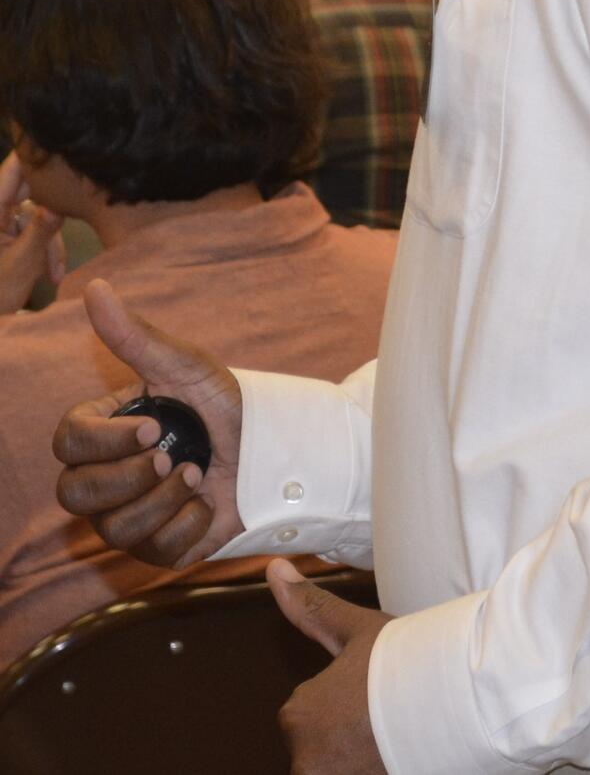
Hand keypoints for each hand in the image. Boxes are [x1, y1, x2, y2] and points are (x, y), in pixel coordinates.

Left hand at [0, 149, 63, 312]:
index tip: (64, 153)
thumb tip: (58, 205)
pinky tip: (51, 276)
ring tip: (53, 273)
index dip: (35, 157)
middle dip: (53, 207)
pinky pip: (38, 230)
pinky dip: (47, 250)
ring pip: (40, 213)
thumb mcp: (21, 263)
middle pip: (31, 189)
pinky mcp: (13, 236)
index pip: (11, 170)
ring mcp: (5, 224)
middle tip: (77, 207)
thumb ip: (40, 231)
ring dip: (51, 240)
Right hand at [52, 279, 243, 567]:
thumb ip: (136, 336)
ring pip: (113, 528)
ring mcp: (129, 517)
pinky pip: (154, 552)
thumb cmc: (222, 402)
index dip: (103, 441)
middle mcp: (106, 477)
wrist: (271, 448)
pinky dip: (188, 525)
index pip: (66, 442)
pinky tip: (208, 502)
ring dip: (163, 500)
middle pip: (73, 493)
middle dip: (125, 478)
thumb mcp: (185, 366)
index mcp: (104, 432)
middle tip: (169, 458)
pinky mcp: (159, 549)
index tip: (152, 427)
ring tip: (198, 474)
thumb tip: (95, 288)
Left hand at [269, 559, 392, 773]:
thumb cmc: (402, 663)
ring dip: (360, 756)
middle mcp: (305, 761)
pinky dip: (374, 767)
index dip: (342, 699)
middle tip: (383, 714)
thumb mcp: (354, 630)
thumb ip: (311, 606)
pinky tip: (396, 755)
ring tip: (394, 736)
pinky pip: (360, 774)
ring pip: (339, 763)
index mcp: (297, 717)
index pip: (307, 713)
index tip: (369, 692)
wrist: (455, 703)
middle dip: (348, 734)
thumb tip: (274, 569)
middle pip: (322, 746)